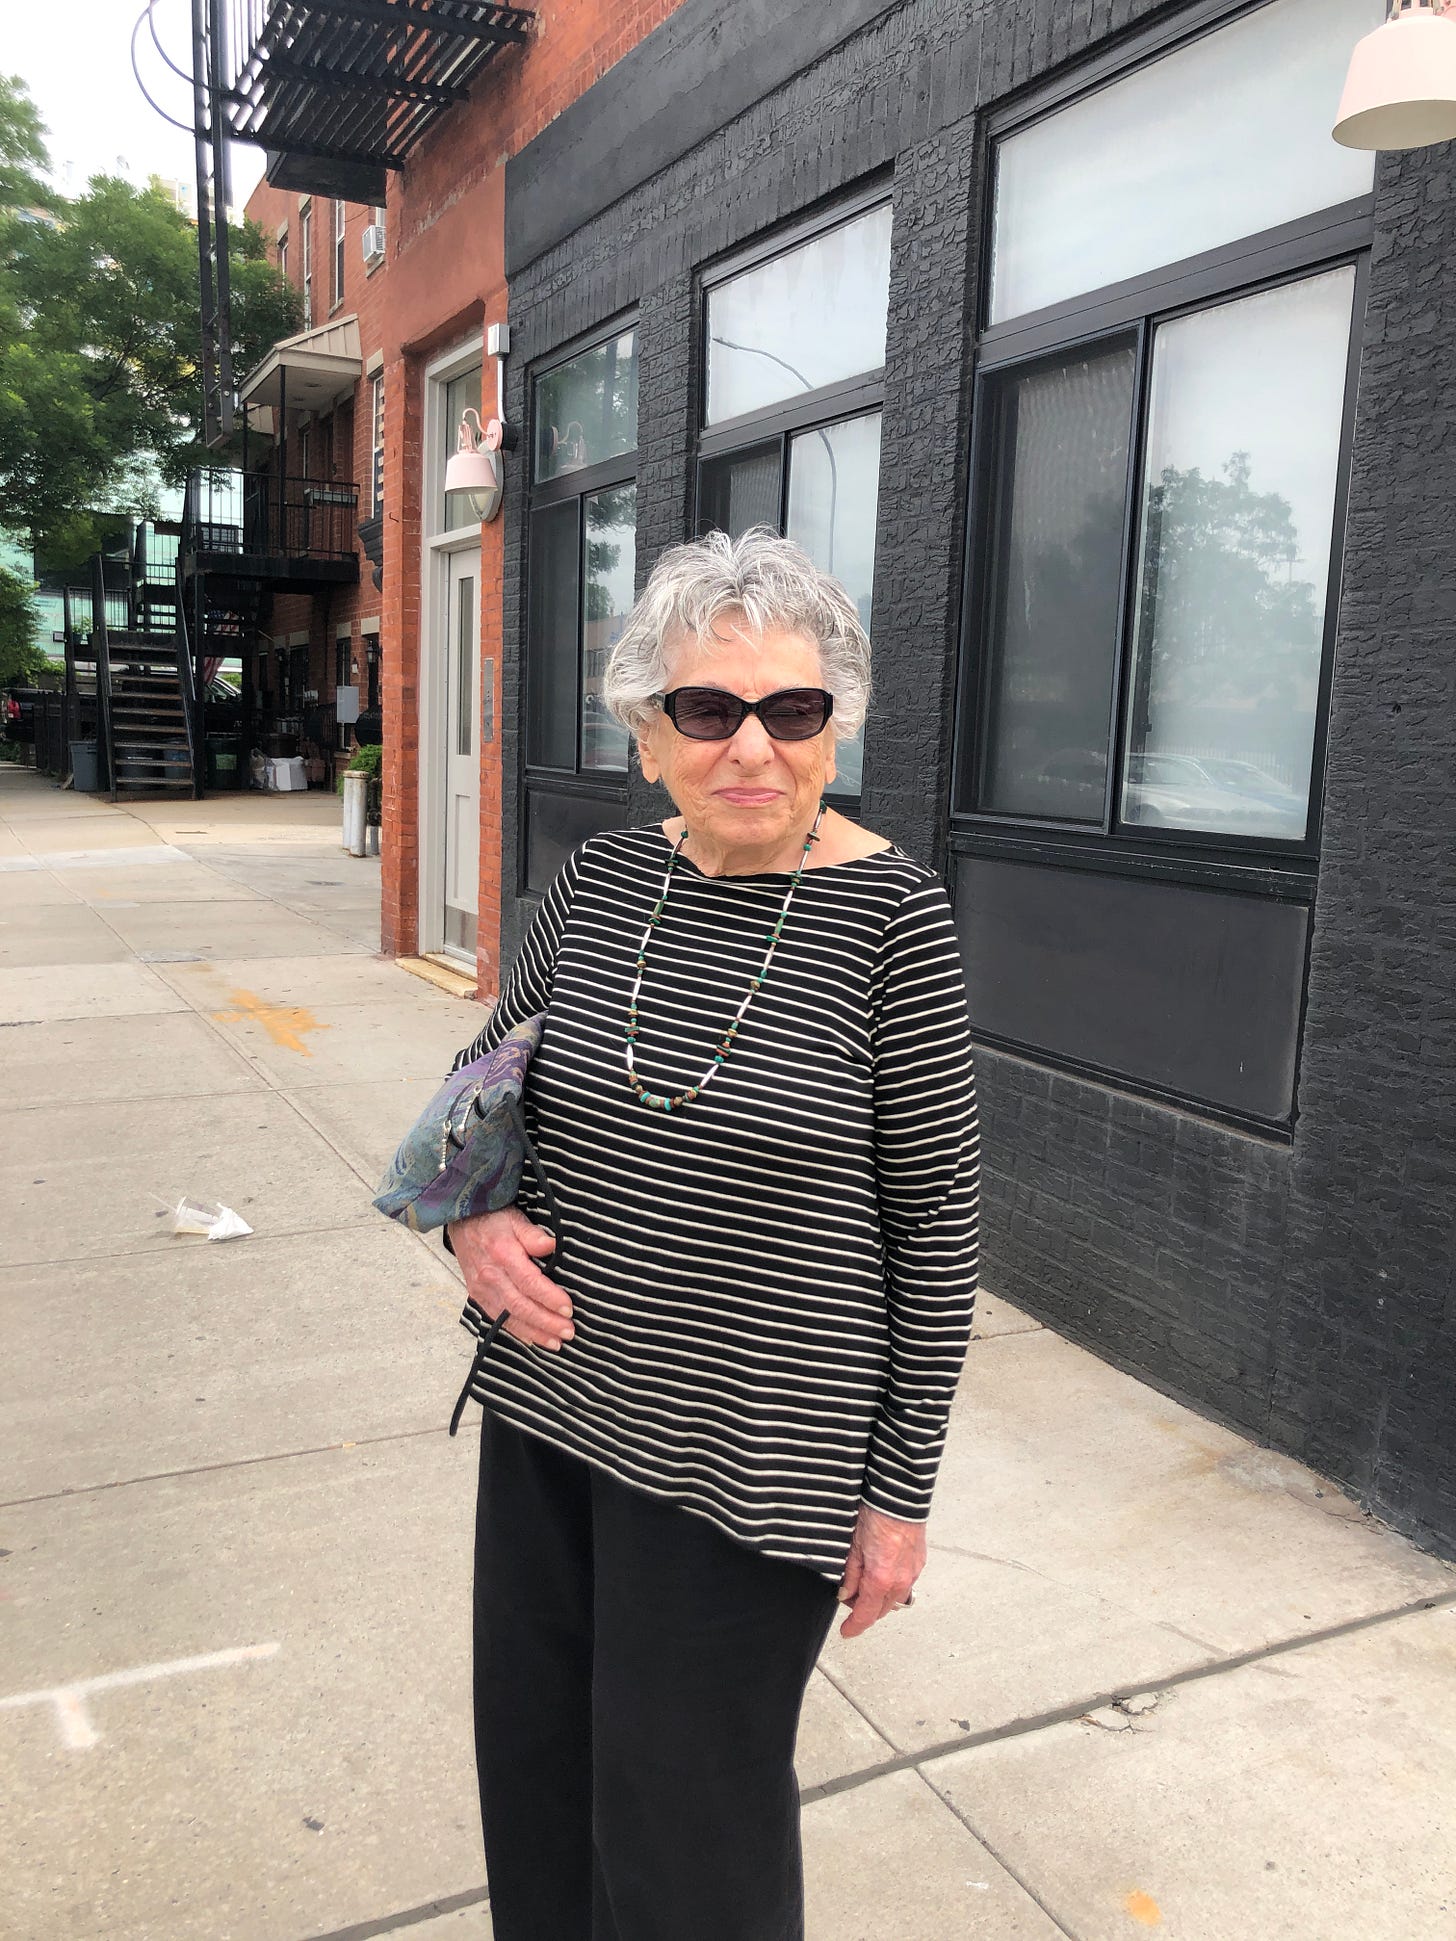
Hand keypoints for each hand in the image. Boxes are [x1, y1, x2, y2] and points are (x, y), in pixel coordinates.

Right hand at [446, 1207, 572, 1351]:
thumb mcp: (516, 1218)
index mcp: (502, 1253)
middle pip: (520, 1305)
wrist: (461, 1219)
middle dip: (546, 1322)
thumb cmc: (493, 1219)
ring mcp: (481, 1288)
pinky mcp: (477, 1295)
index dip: (550, 1298)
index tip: (569, 1309)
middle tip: (569, 1332)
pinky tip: (534, 1339)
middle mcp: (490, 1275)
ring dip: (534, 1332)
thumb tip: (552, 1245)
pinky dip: (517, 1331)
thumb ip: (533, 1234)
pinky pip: (497, 1318)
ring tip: (556, 1342)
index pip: (529, 1282)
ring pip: (509, 1317)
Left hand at [836, 1503, 925, 1638]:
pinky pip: (905, 1584)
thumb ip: (850, 1574)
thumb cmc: (876, 1513)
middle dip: (866, 1611)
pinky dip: (892, 1586)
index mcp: (881, 1579)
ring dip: (880, 1599)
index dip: (854, 1627)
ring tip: (865, 1585)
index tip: (847, 1632)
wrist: (899, 1495)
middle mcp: (900, 1580)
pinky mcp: (919, 1562)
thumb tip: (845, 1593)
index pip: (866, 1615)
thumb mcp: (853, 1545)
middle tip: (850, 1600)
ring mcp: (912, 1572)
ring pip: (895, 1599)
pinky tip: (881, 1573)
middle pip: (882, 1610)